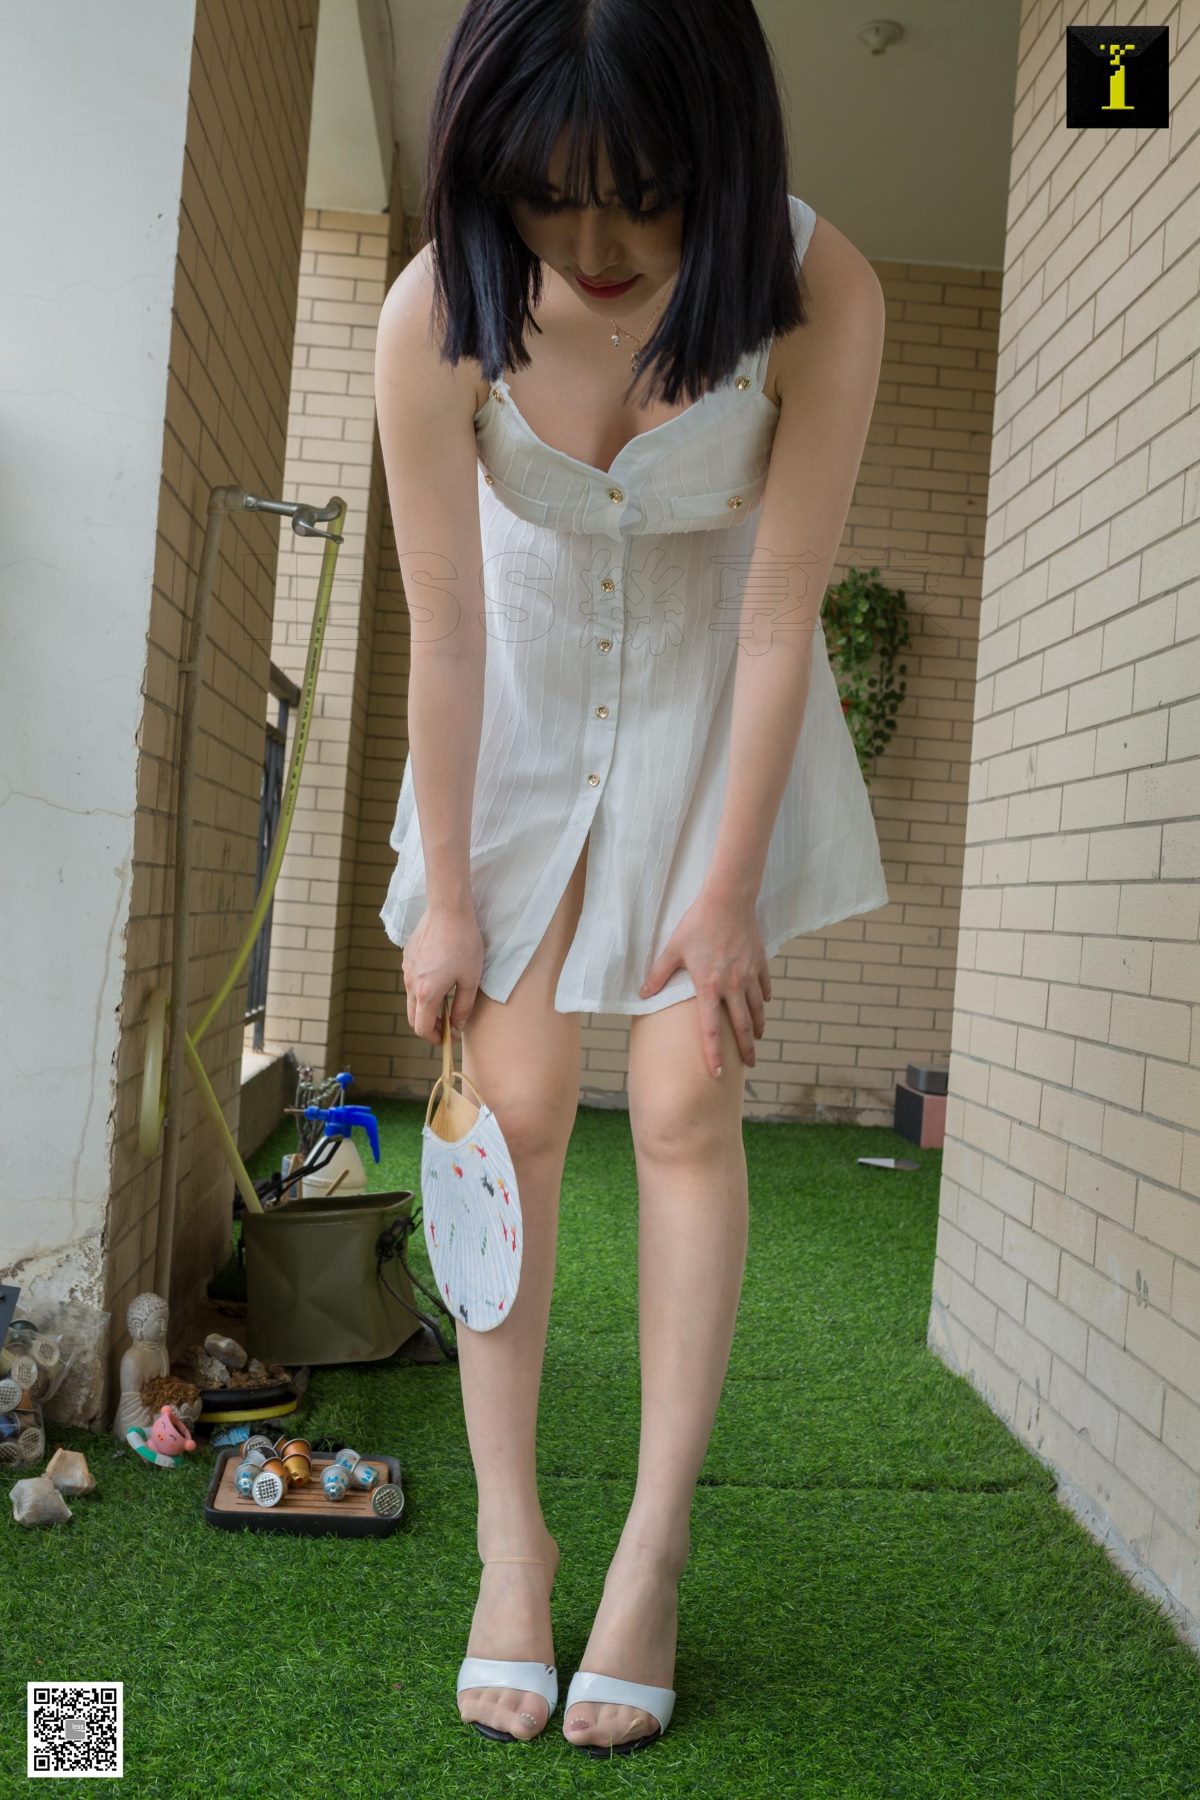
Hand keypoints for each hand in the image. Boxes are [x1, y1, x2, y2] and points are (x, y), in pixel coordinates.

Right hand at [400, 903, 483, 1046]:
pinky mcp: (407, 957)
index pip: (422, 1028)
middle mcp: (411, 983)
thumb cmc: (464, 943)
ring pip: (412, 998)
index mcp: (426, 993)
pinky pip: (412, 980)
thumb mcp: (471, 979)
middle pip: (413, 1017)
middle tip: (448, 1024)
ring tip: (447, 999)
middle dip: (429, 1025)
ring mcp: (407, 969)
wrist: (448, 910)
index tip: (450, 1037)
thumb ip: (463, 1007)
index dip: (435, 1038)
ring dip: (426, 1006)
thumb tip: (457, 1025)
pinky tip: (441, 977)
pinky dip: (422, 989)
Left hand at [638, 889, 771, 1078]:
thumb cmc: (697, 924)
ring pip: (757, 1009)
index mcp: (709, 987)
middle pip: (742, 1026)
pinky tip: (763, 1004)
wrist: (727, 901)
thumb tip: (643, 994)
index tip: (718, 1074)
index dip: (714, 1054)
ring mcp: (749, 975)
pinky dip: (764, 999)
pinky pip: (765, 987)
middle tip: (750, 1065)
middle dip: (746, 1049)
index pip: (712, 1030)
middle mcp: (733, 986)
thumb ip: (659, 975)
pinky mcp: (760, 963)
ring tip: (757, 1039)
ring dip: (757, 1027)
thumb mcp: (673, 950)